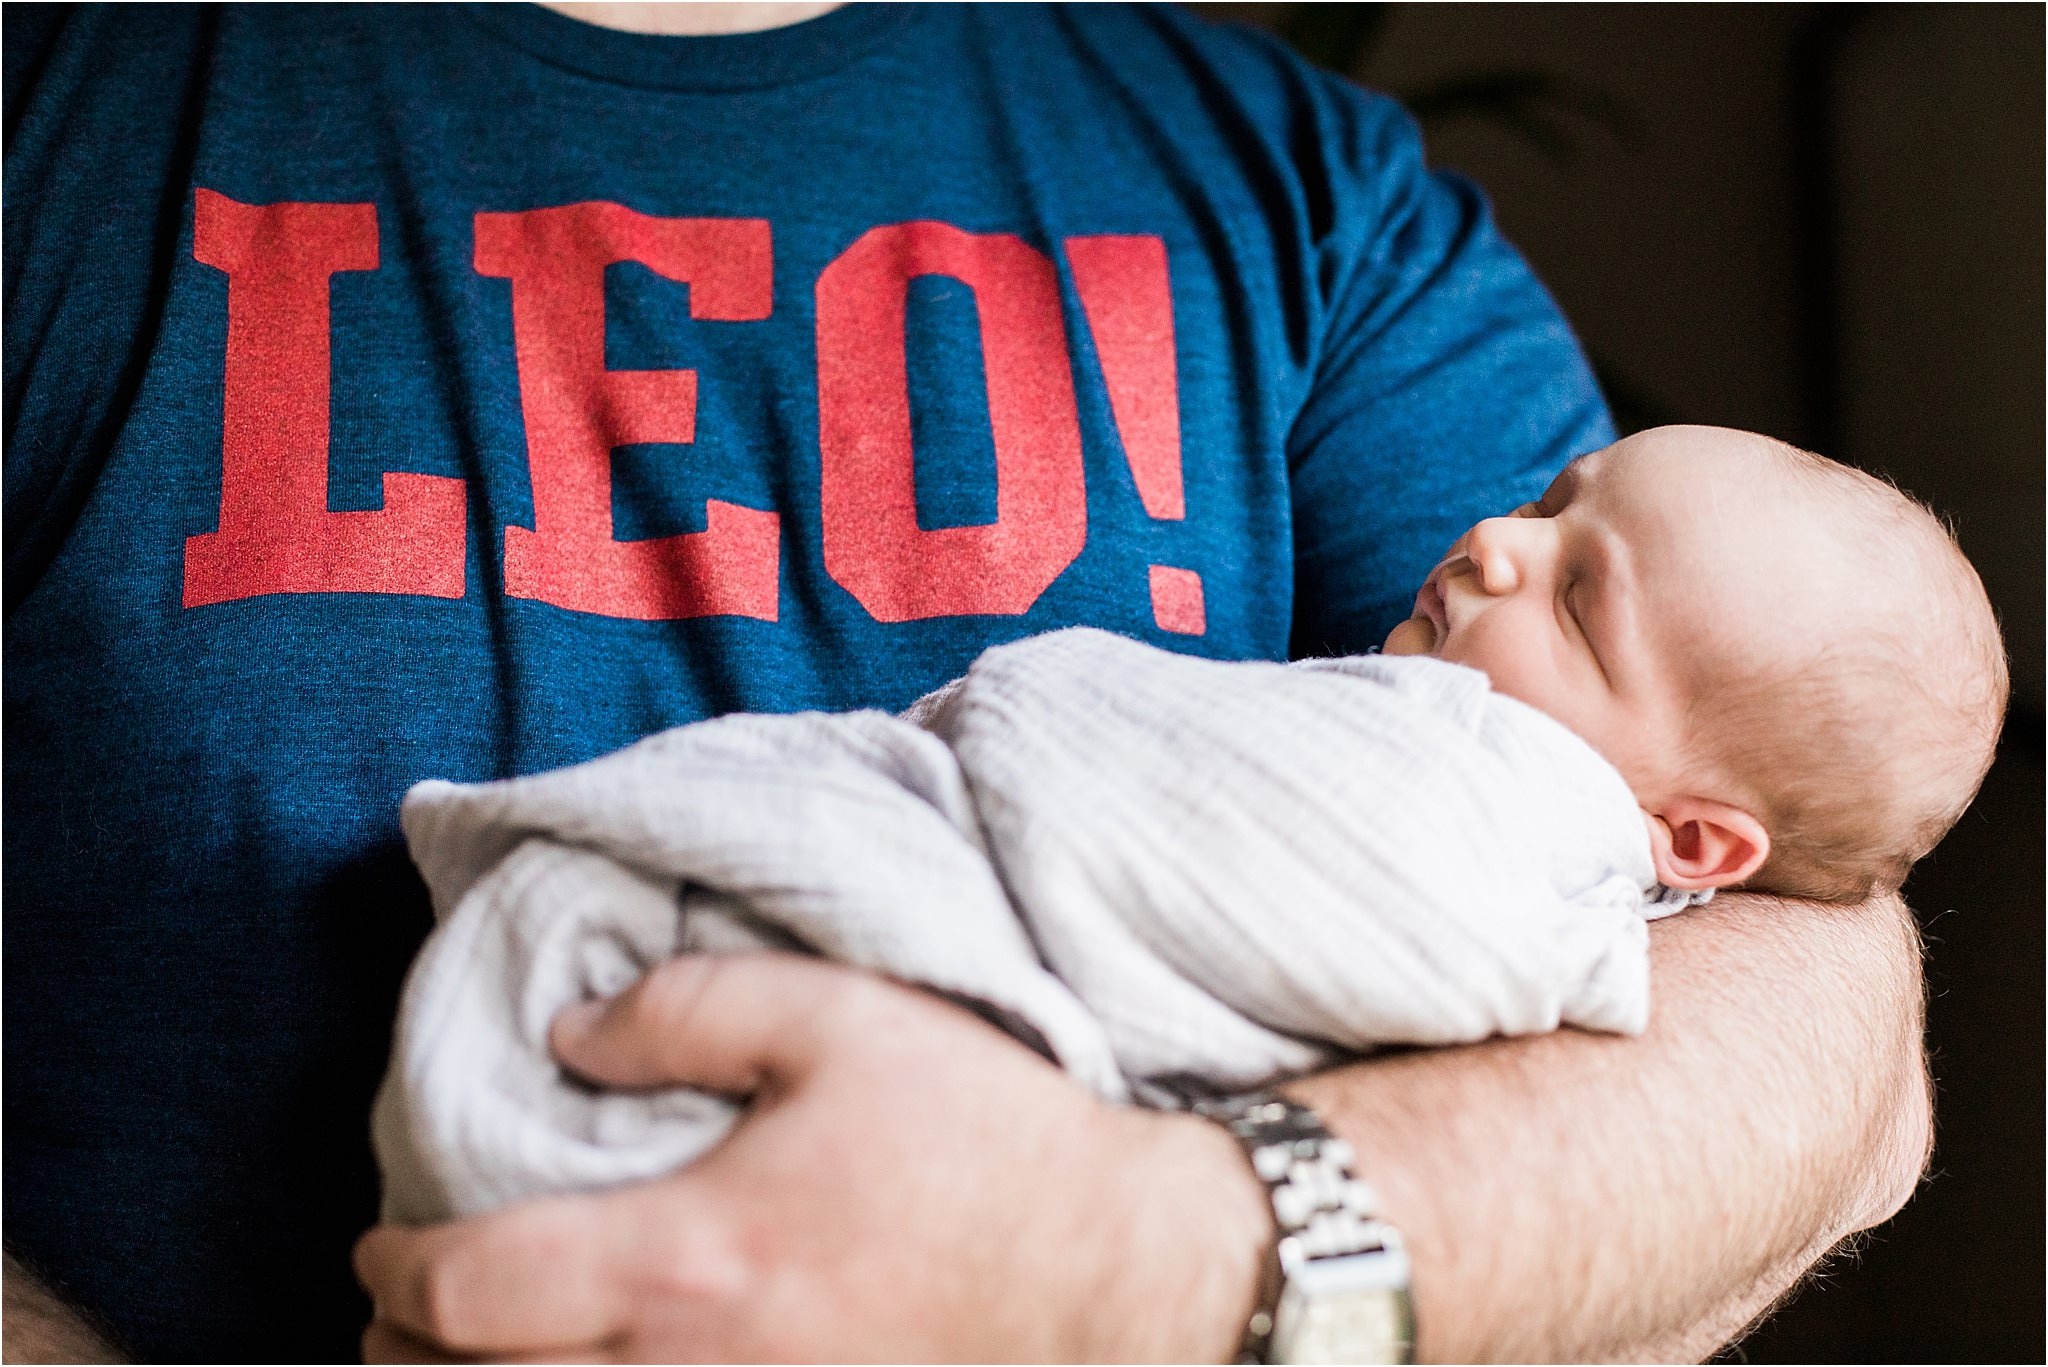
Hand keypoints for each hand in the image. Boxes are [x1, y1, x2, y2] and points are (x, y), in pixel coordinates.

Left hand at [354, 952, 1268, 1361]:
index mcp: (685, 1260)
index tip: (380, 1241)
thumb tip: (567, 1035)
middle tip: (394, 1307)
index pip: (468, 1291)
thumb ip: (687, 1007)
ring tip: (463, 1355)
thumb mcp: (842, 1020)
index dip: (394, 1268)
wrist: (1113, 1270)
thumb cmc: (982, 1137)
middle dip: (407, 1350)